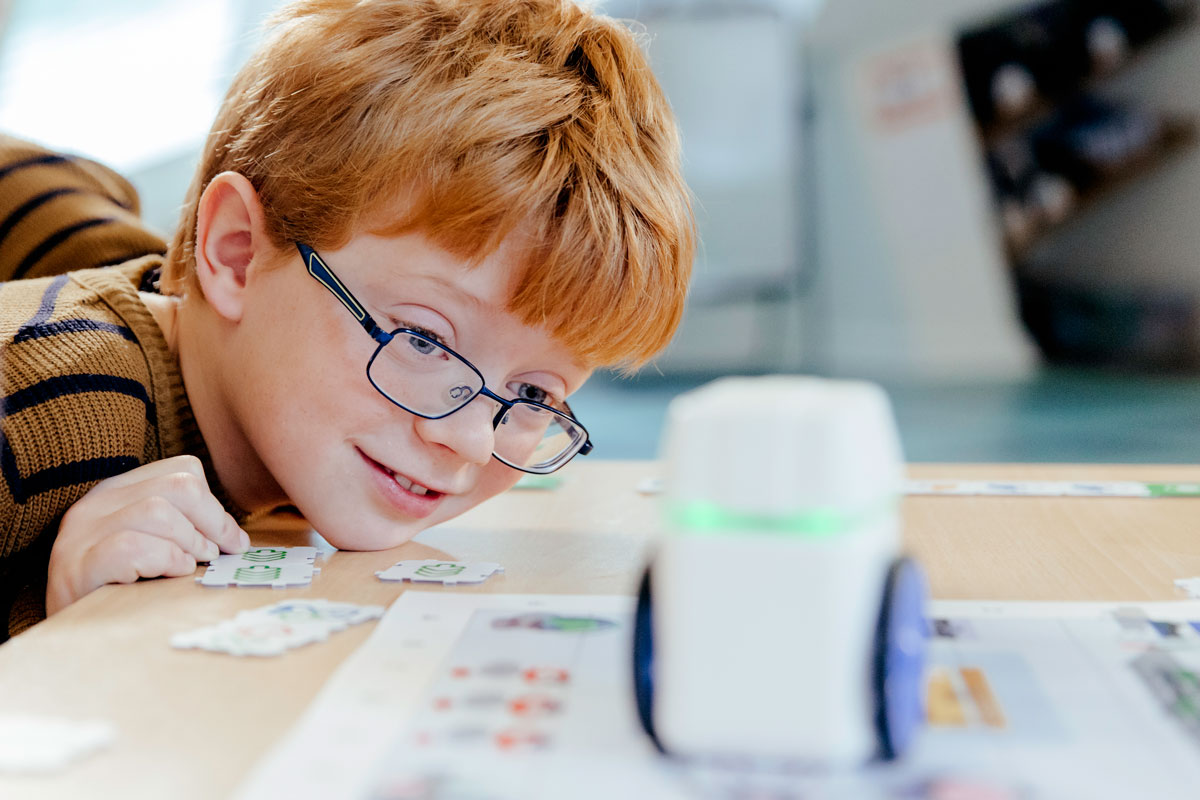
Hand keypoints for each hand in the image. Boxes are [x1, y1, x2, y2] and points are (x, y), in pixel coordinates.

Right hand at [46, 455, 249, 615]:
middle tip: (217, 555)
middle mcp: (96, 503)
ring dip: (188, 543)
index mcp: (119, 492)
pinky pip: (132, 546)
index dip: (214, 506)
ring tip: (190, 567)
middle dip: (212, 522)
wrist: (66, 642)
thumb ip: (186, 533)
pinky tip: (169, 575)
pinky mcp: (75, 566)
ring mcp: (80, 533)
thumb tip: (237, 540)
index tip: (227, 541)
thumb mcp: (154, 552)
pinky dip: (163, 560)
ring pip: (158, 512)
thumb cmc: (120, 595)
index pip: (183, 469)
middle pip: (179, 486)